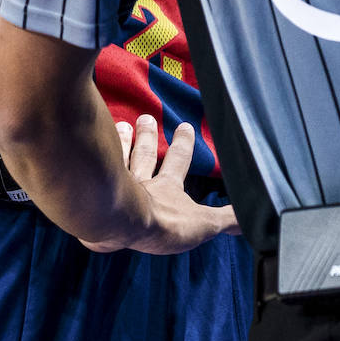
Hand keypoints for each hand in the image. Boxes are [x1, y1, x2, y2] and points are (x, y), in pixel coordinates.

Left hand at [80, 114, 239, 254]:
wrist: (122, 222)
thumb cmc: (163, 223)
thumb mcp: (203, 223)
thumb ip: (227, 219)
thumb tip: (251, 217)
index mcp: (168, 188)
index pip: (179, 161)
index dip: (183, 145)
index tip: (186, 125)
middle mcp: (143, 181)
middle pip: (146, 154)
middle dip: (149, 136)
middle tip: (147, 116)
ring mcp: (117, 183)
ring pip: (121, 157)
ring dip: (124, 142)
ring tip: (123, 125)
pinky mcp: (96, 188)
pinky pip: (96, 167)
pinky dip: (95, 155)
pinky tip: (89, 146)